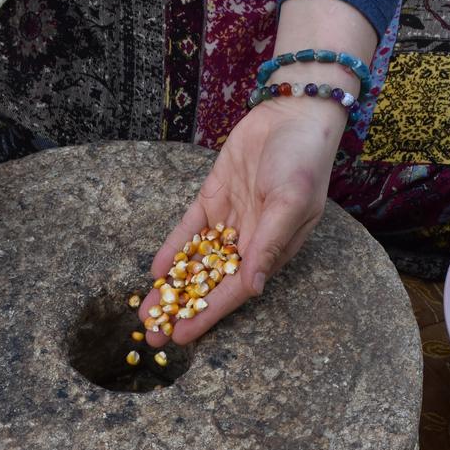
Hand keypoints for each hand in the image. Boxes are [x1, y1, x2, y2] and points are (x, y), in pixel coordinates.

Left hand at [145, 96, 343, 346]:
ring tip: (145, 312)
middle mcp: (249, 241)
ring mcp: (230, 220)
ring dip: (172, 286)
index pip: (234, 291)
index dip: (206, 314)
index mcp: (271, 250)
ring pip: (195, 262)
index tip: (181, 336)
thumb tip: (253, 290)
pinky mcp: (213, 198)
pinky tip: (155, 271)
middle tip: (152, 333)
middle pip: (209, 283)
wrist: (293, 113)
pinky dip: (173, 250)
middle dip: (181, 309)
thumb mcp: (290, 203)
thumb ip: (269, 246)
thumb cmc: (304, 161)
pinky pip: (189, 231)